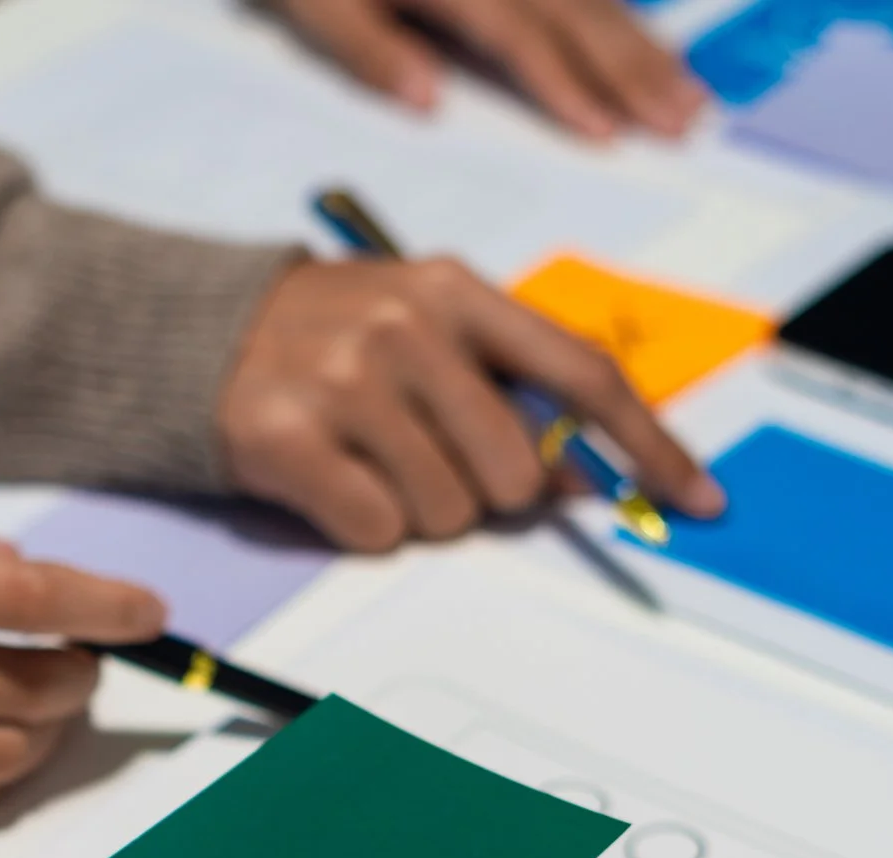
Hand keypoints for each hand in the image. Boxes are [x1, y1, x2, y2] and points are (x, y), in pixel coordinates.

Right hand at [218, 259, 722, 551]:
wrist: (192, 337)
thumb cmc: (332, 345)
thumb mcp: (427, 336)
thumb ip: (507, 393)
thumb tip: (581, 483)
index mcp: (456, 292)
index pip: (581, 374)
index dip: (648, 445)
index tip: (700, 502)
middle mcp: (404, 325)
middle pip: (513, 472)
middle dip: (486, 496)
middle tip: (431, 465)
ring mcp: (342, 380)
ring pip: (446, 513)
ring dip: (419, 514)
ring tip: (370, 465)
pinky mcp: (286, 437)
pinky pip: (377, 531)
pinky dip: (363, 528)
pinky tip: (331, 485)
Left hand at [275, 0, 704, 137]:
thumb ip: (367, 48)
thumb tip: (426, 102)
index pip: (519, 38)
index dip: (566, 87)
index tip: (607, 134)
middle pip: (579, 14)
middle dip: (636, 71)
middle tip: (686, 123)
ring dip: (644, 46)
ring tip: (688, 96)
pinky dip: (621, 12)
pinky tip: (647, 42)